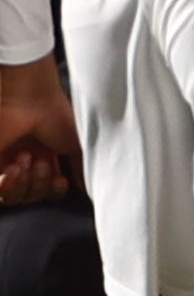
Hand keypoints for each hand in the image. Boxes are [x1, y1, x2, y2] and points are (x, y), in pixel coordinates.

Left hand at [0, 55, 79, 206]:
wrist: (29, 99)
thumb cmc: (55, 115)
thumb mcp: (78, 143)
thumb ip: (81, 168)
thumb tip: (85, 188)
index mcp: (46, 156)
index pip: (48, 189)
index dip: (54, 190)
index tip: (61, 179)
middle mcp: (26, 161)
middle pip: (31, 196)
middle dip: (39, 185)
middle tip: (42, 163)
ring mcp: (6, 162)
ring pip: (13, 196)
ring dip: (23, 185)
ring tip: (26, 160)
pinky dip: (6, 186)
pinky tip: (13, 169)